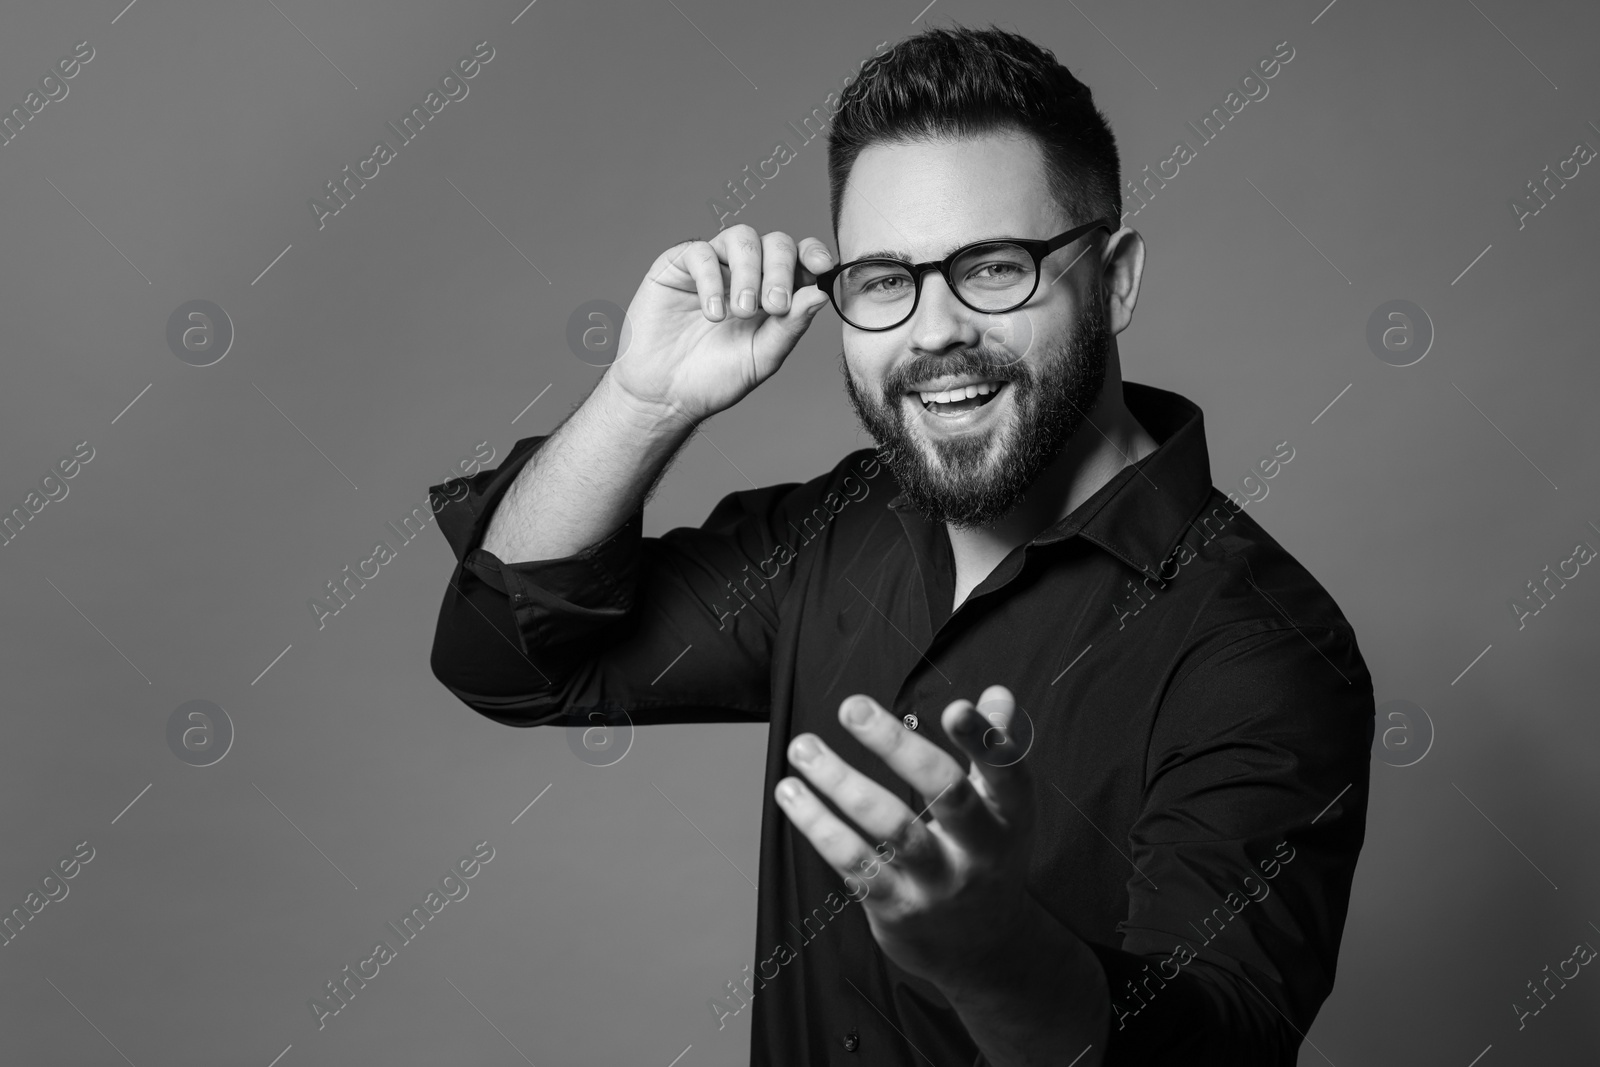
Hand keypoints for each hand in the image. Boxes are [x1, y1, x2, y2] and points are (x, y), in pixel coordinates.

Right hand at [607, 224, 834, 427]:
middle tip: (773, 306)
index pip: (800, 257)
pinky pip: (700, 252)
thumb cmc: (714, 378)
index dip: (813, 253)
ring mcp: (712, 266)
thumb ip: (790, 326)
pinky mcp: (678, 266)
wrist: (665, 394)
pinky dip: (712, 279)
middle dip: (780, 270)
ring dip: (749, 271)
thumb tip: (820, 294)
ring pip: (741, 237)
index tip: (821, 266)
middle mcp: (745, 273)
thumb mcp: (762, 356)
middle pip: (774, 242)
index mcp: (772, 291)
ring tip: (741, 311)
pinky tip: (712, 314)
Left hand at [774, 685, 1037, 986]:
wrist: (983, 950)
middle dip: (896, 746)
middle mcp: (980, 851)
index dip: (986, 741)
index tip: (954, 708)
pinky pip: (855, 863)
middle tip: (852, 707)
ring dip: (839, 782)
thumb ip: (997, 747)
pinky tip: (791, 793)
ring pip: (890, 827)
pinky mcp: (897, 908)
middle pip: (945, 792)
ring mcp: (938, 884)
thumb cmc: (986, 856)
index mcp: (1010, 816)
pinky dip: (819, 826)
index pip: (1007, 773)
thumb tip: (996, 692)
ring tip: (802, 747)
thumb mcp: (1004, 809)